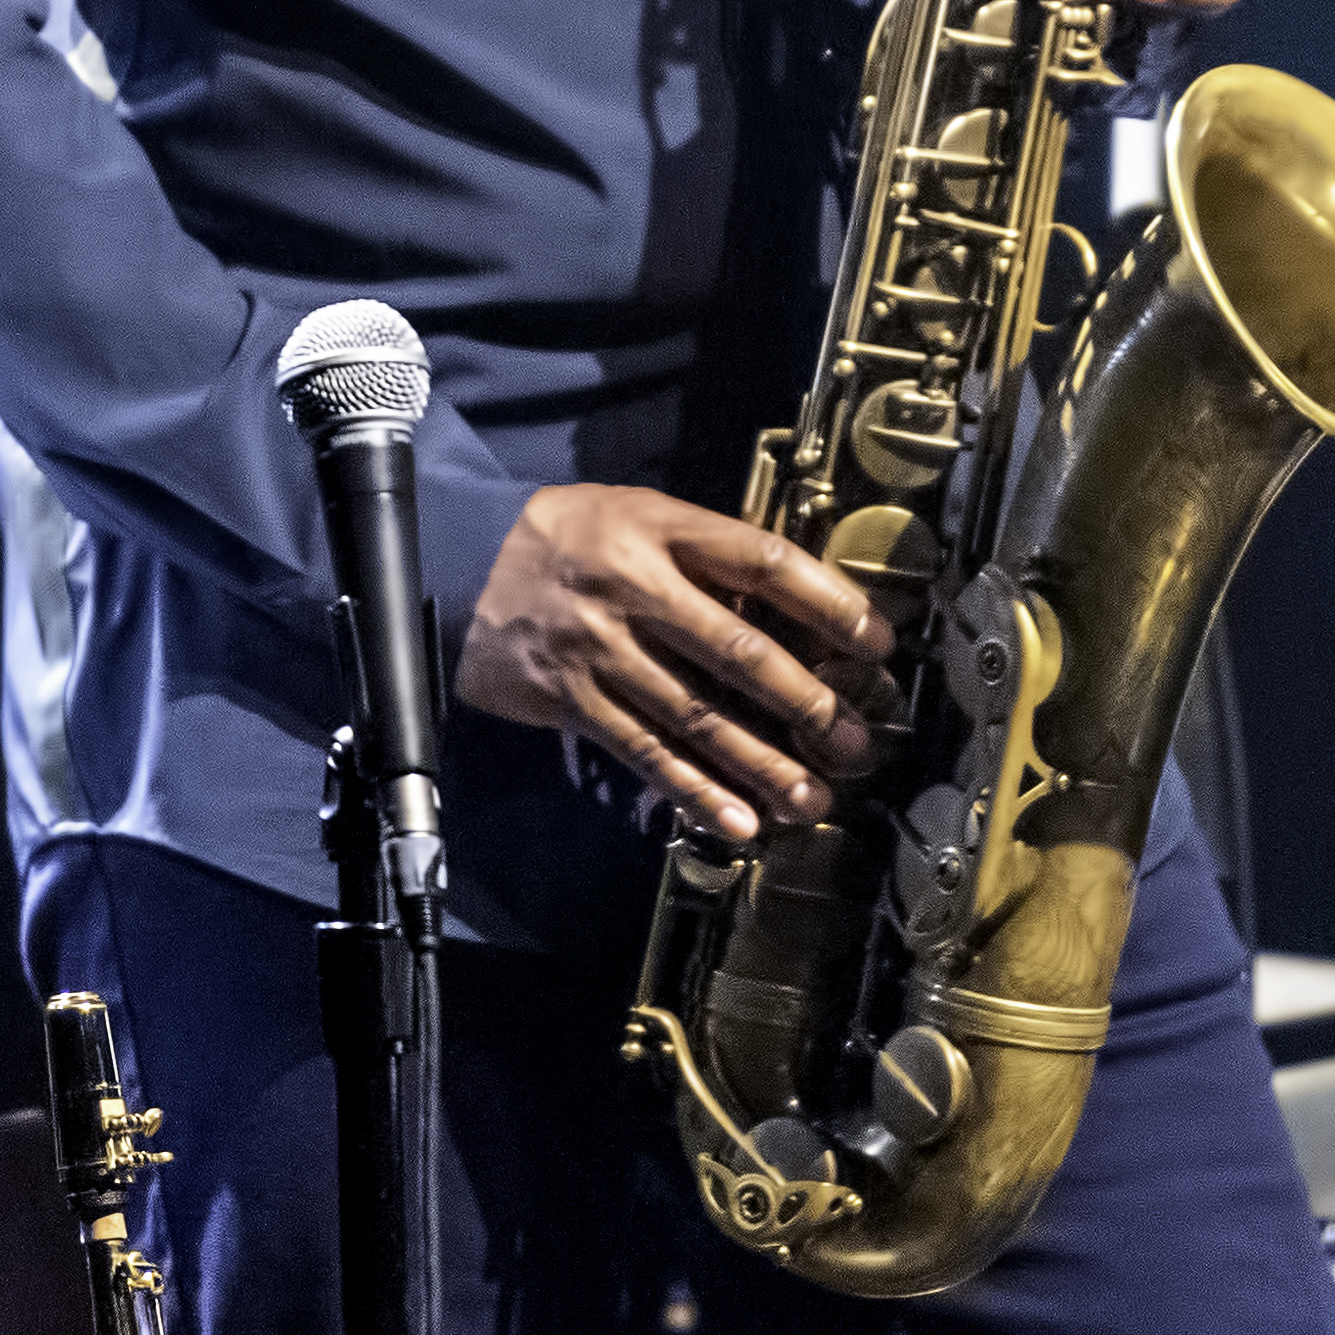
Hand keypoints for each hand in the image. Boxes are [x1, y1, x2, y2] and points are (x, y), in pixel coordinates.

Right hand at [455, 483, 888, 844]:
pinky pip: (643, 753)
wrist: (456, 562)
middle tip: (854, 739)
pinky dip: (694, 792)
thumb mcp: (640, 513)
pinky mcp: (571, 700)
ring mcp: (601, 649)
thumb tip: (797, 608)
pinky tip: (737, 821)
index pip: (763, 563)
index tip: (877, 640)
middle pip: (737, 651)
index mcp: (663, 530)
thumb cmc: (571, 536)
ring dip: (760, 764)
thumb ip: (708, 553)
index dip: (828, 602)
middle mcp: (634, 588)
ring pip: (695, 716)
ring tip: (811, 798)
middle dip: (805, 702)